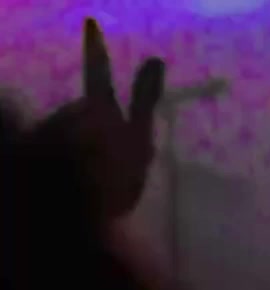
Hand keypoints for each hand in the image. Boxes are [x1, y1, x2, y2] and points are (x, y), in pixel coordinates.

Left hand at [26, 18, 164, 219]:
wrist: (73, 215)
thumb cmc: (114, 180)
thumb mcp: (139, 142)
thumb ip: (146, 100)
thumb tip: (155, 59)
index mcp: (97, 109)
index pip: (99, 72)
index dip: (95, 48)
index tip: (90, 23)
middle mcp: (70, 115)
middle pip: (87, 110)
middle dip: (98, 124)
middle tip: (117, 156)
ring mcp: (54, 134)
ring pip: (73, 130)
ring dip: (85, 143)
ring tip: (102, 176)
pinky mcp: (44, 151)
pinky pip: (61, 148)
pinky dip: (73, 158)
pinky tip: (84, 181)